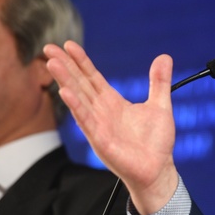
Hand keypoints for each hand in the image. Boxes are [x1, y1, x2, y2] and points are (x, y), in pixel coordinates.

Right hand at [43, 41, 178, 214]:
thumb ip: (159, 81)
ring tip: (52, 64)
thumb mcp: (160, 105)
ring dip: (65, 81)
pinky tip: (65, 92)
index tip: (68, 44)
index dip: (80, 61)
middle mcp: (101, 112)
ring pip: (78, 99)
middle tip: (49, 48)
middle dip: (65, 66)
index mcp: (112, 102)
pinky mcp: (101, 141)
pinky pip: (86, 121)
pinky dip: (76, 106)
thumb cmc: (156, 142)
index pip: (92, 77)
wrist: (158, 170)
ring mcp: (99, 126)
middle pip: (80, 84)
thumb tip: (165, 57)